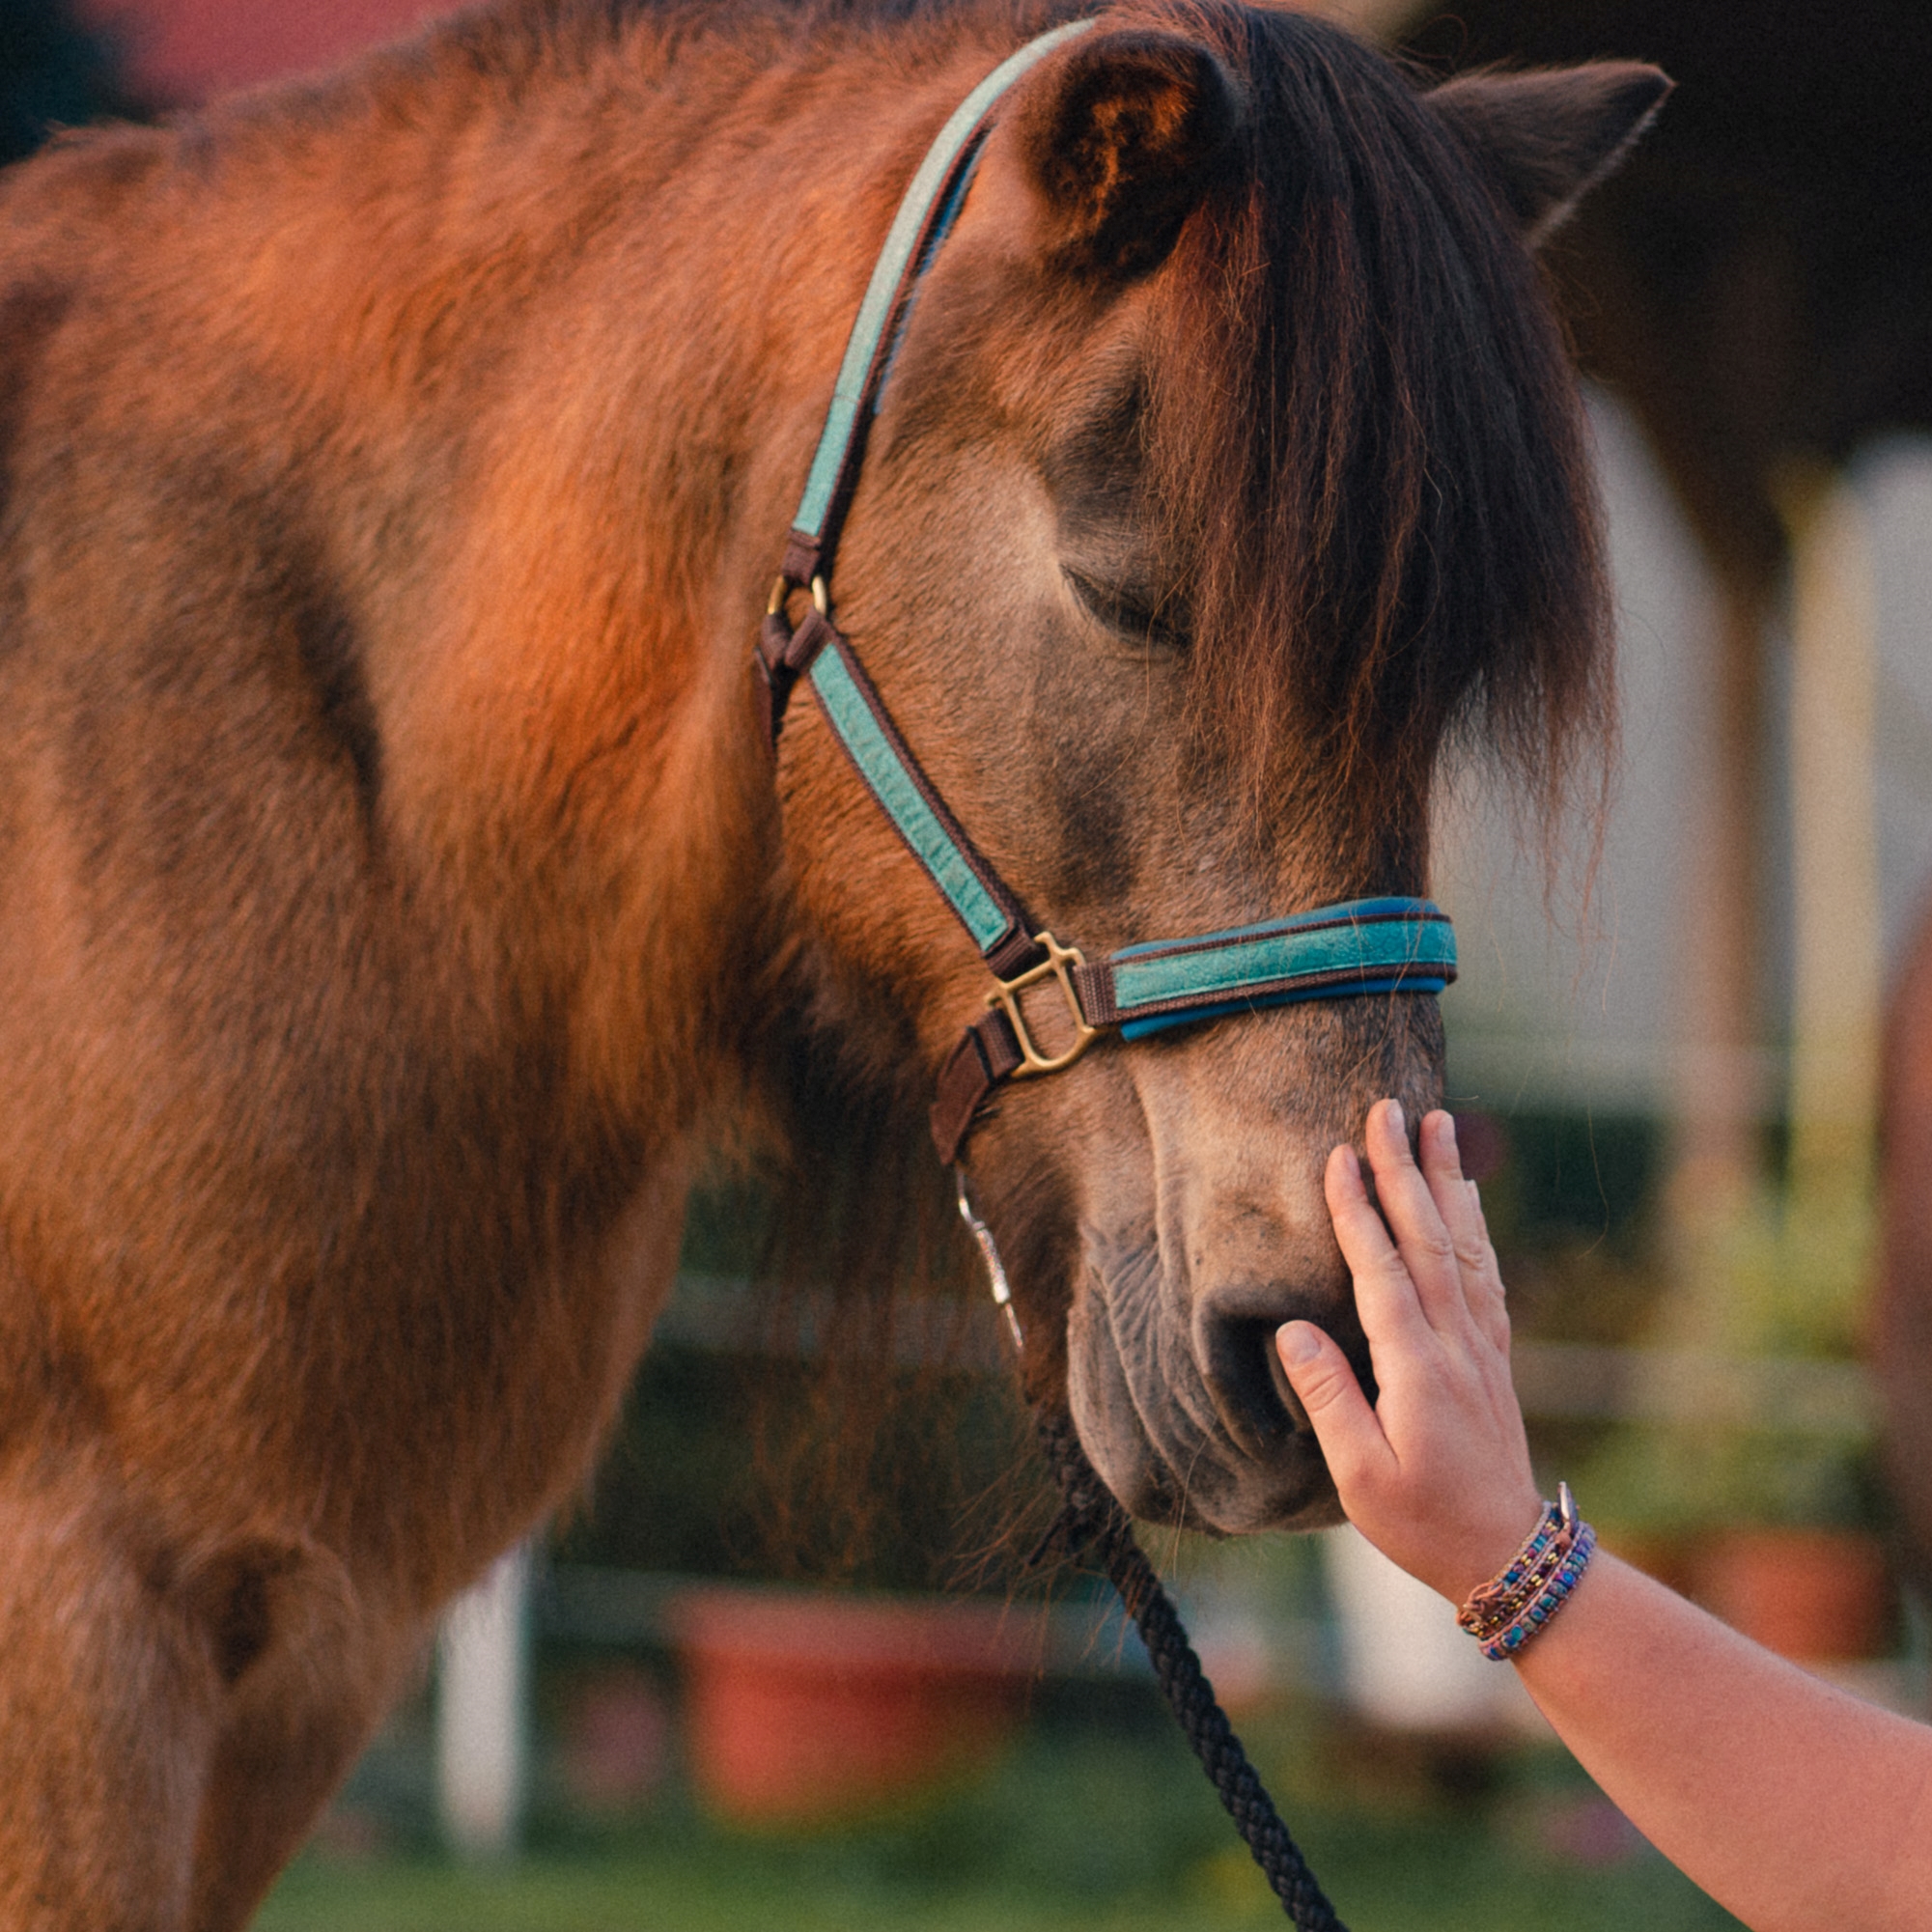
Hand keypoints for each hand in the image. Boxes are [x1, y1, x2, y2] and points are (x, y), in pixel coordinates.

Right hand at [1275, 1099, 1542, 1604]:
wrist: (1509, 1555)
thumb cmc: (1422, 1521)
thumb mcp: (1359, 1474)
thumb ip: (1329, 1396)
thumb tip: (1294, 1330)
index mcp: (1416, 1367)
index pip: (1380, 1270)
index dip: (1357, 1210)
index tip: (1338, 1155)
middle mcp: (1455, 1343)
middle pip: (1427, 1238)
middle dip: (1405, 1169)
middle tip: (1390, 1109)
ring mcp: (1482, 1346)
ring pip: (1464, 1244)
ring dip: (1449, 1180)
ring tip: (1442, 1123)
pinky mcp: (1494, 1356)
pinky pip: (1485, 1272)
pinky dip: (1475, 1223)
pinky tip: (1468, 1198)